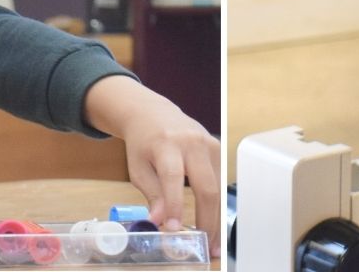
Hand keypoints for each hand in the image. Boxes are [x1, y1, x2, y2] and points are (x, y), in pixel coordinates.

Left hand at [83, 75, 220, 249]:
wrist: (153, 114)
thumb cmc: (143, 143)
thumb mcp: (138, 168)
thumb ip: (151, 194)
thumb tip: (160, 220)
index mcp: (165, 144)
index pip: (173, 177)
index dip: (175, 205)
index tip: (174, 229)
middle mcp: (191, 141)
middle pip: (206, 186)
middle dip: (207, 219)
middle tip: (206, 245)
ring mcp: (208, 143)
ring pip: (219, 187)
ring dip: (217, 217)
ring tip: (213, 241)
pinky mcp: (217, 148)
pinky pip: (221, 180)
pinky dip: (218, 203)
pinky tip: (215, 221)